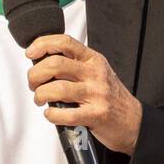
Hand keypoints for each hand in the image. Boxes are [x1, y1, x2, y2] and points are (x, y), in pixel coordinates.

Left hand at [24, 34, 142, 155]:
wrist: (133, 121)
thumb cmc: (110, 97)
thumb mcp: (96, 72)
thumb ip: (74, 65)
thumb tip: (41, 62)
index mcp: (93, 60)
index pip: (65, 42)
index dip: (43, 44)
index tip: (30, 53)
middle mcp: (95, 74)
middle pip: (55, 65)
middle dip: (35, 74)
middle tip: (33, 83)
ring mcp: (97, 94)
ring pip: (57, 89)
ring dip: (40, 95)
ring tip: (40, 99)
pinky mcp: (96, 115)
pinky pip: (66, 114)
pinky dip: (52, 115)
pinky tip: (51, 114)